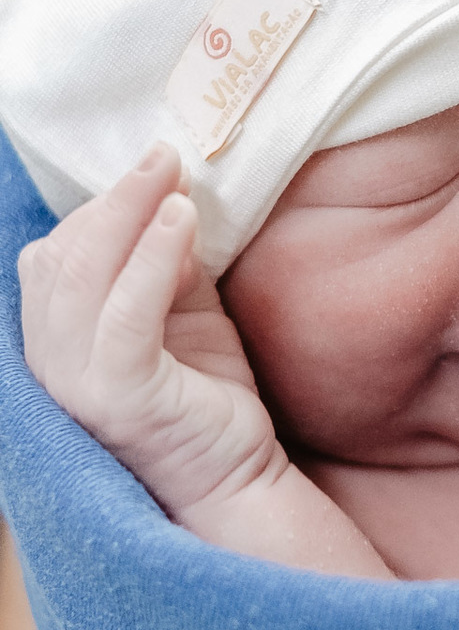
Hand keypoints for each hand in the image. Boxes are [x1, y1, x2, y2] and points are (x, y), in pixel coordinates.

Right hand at [18, 143, 279, 521]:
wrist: (237, 475)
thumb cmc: (205, 390)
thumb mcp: (181, 308)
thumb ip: (167, 261)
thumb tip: (170, 202)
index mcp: (55, 339)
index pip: (55, 256)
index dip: (102, 208)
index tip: (154, 171)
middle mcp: (49, 364)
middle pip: (61, 257)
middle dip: (114, 198)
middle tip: (163, 153)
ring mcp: (77, 386)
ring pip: (83, 278)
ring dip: (129, 214)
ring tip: (173, 174)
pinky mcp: (119, 400)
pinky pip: (125, 317)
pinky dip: (151, 260)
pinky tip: (181, 221)